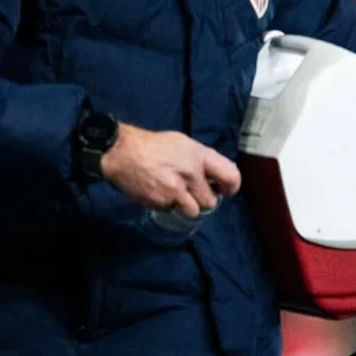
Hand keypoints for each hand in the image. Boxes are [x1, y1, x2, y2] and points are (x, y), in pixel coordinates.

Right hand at [100, 123, 241, 217]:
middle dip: (202, 199)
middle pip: (211, 201)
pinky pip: (172, 211)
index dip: (232, 187)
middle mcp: (192, 173)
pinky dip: (168, 206)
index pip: (230, 175)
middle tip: (191, 192)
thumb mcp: (184, 144)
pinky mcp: (161, 201)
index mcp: (200, 155)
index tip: (226, 190)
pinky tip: (159, 193)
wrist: (123, 152)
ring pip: (193, 211)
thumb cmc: (154, 145)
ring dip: (186, 206)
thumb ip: (201, 160)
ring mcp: (177, 190)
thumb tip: (214, 175)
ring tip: (175, 194)